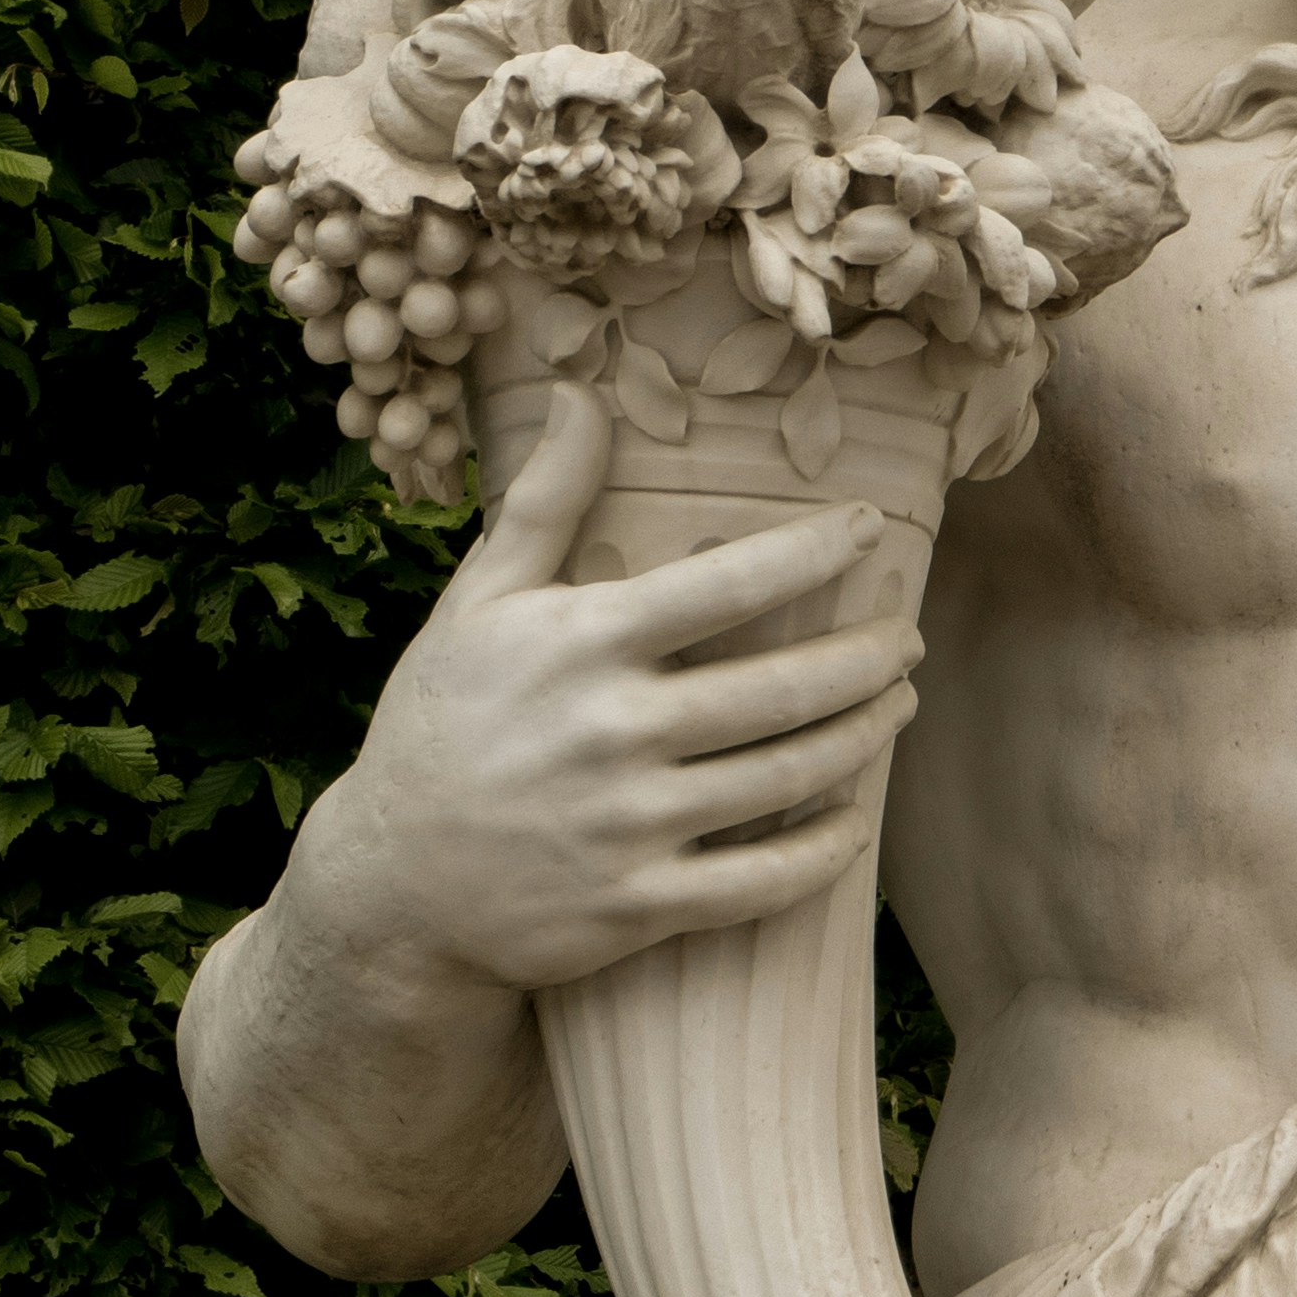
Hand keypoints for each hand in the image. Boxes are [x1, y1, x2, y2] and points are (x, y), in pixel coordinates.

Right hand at [289, 381, 924, 1010]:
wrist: (387, 884)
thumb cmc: (442, 722)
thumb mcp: (477, 603)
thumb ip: (543, 498)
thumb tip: (583, 390)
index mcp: (580, 645)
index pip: (730, 583)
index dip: (816, 551)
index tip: (870, 527)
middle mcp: (612, 732)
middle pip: (785, 687)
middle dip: (869, 657)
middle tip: (908, 637)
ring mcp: (627, 826)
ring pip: (788, 777)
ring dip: (864, 738)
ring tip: (898, 703)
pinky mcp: (634, 907)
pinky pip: (759, 884)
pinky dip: (823, 853)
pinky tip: (854, 821)